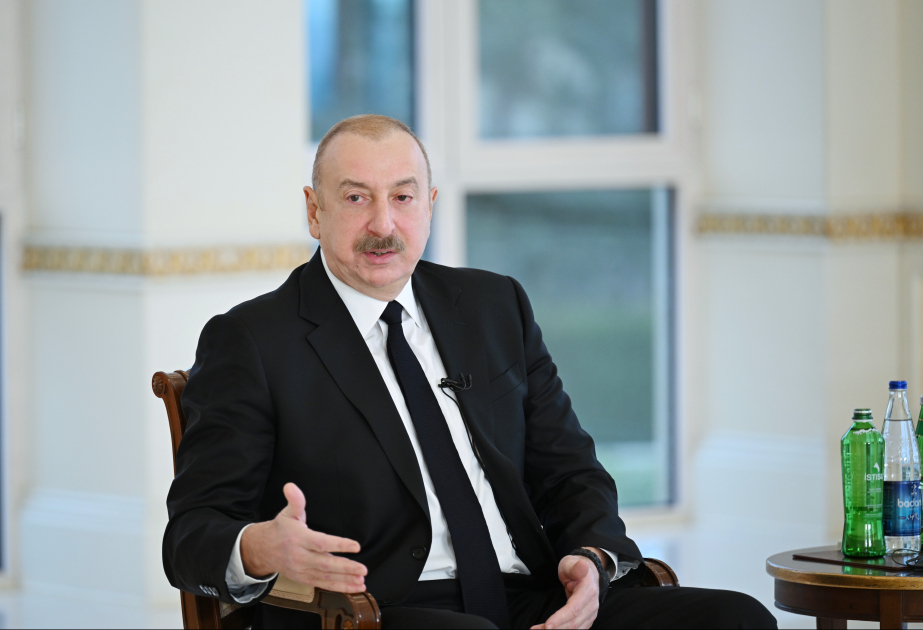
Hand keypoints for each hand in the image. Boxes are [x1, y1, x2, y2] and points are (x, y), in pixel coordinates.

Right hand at [240, 482, 367, 592]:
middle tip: (362, 569)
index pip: (320, 543)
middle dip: (345, 567)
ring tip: (361, 581)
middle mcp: (300, 556)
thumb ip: (295, 500)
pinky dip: (339, 587)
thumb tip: (291, 486)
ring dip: (345, 580)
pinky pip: (323, 585)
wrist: (263, 550)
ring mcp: (302, 570)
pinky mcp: (304, 579)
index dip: (339, 545)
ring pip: (326, 577)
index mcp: (299, 538)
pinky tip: (354, 587)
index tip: (356, 546)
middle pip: (325, 564)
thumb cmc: (281, 529)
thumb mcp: (288, 513)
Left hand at [531, 552, 600, 629]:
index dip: (560, 618)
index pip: (574, 609)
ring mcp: (590, 614)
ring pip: (574, 629)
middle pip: (573, 623)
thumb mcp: (571, 563)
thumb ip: (575, 567)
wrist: (588, 573)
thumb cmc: (575, 568)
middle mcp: (591, 606)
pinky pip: (575, 629)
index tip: (547, 625)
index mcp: (588, 591)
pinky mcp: (586, 620)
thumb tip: (582, 565)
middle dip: (555, 628)